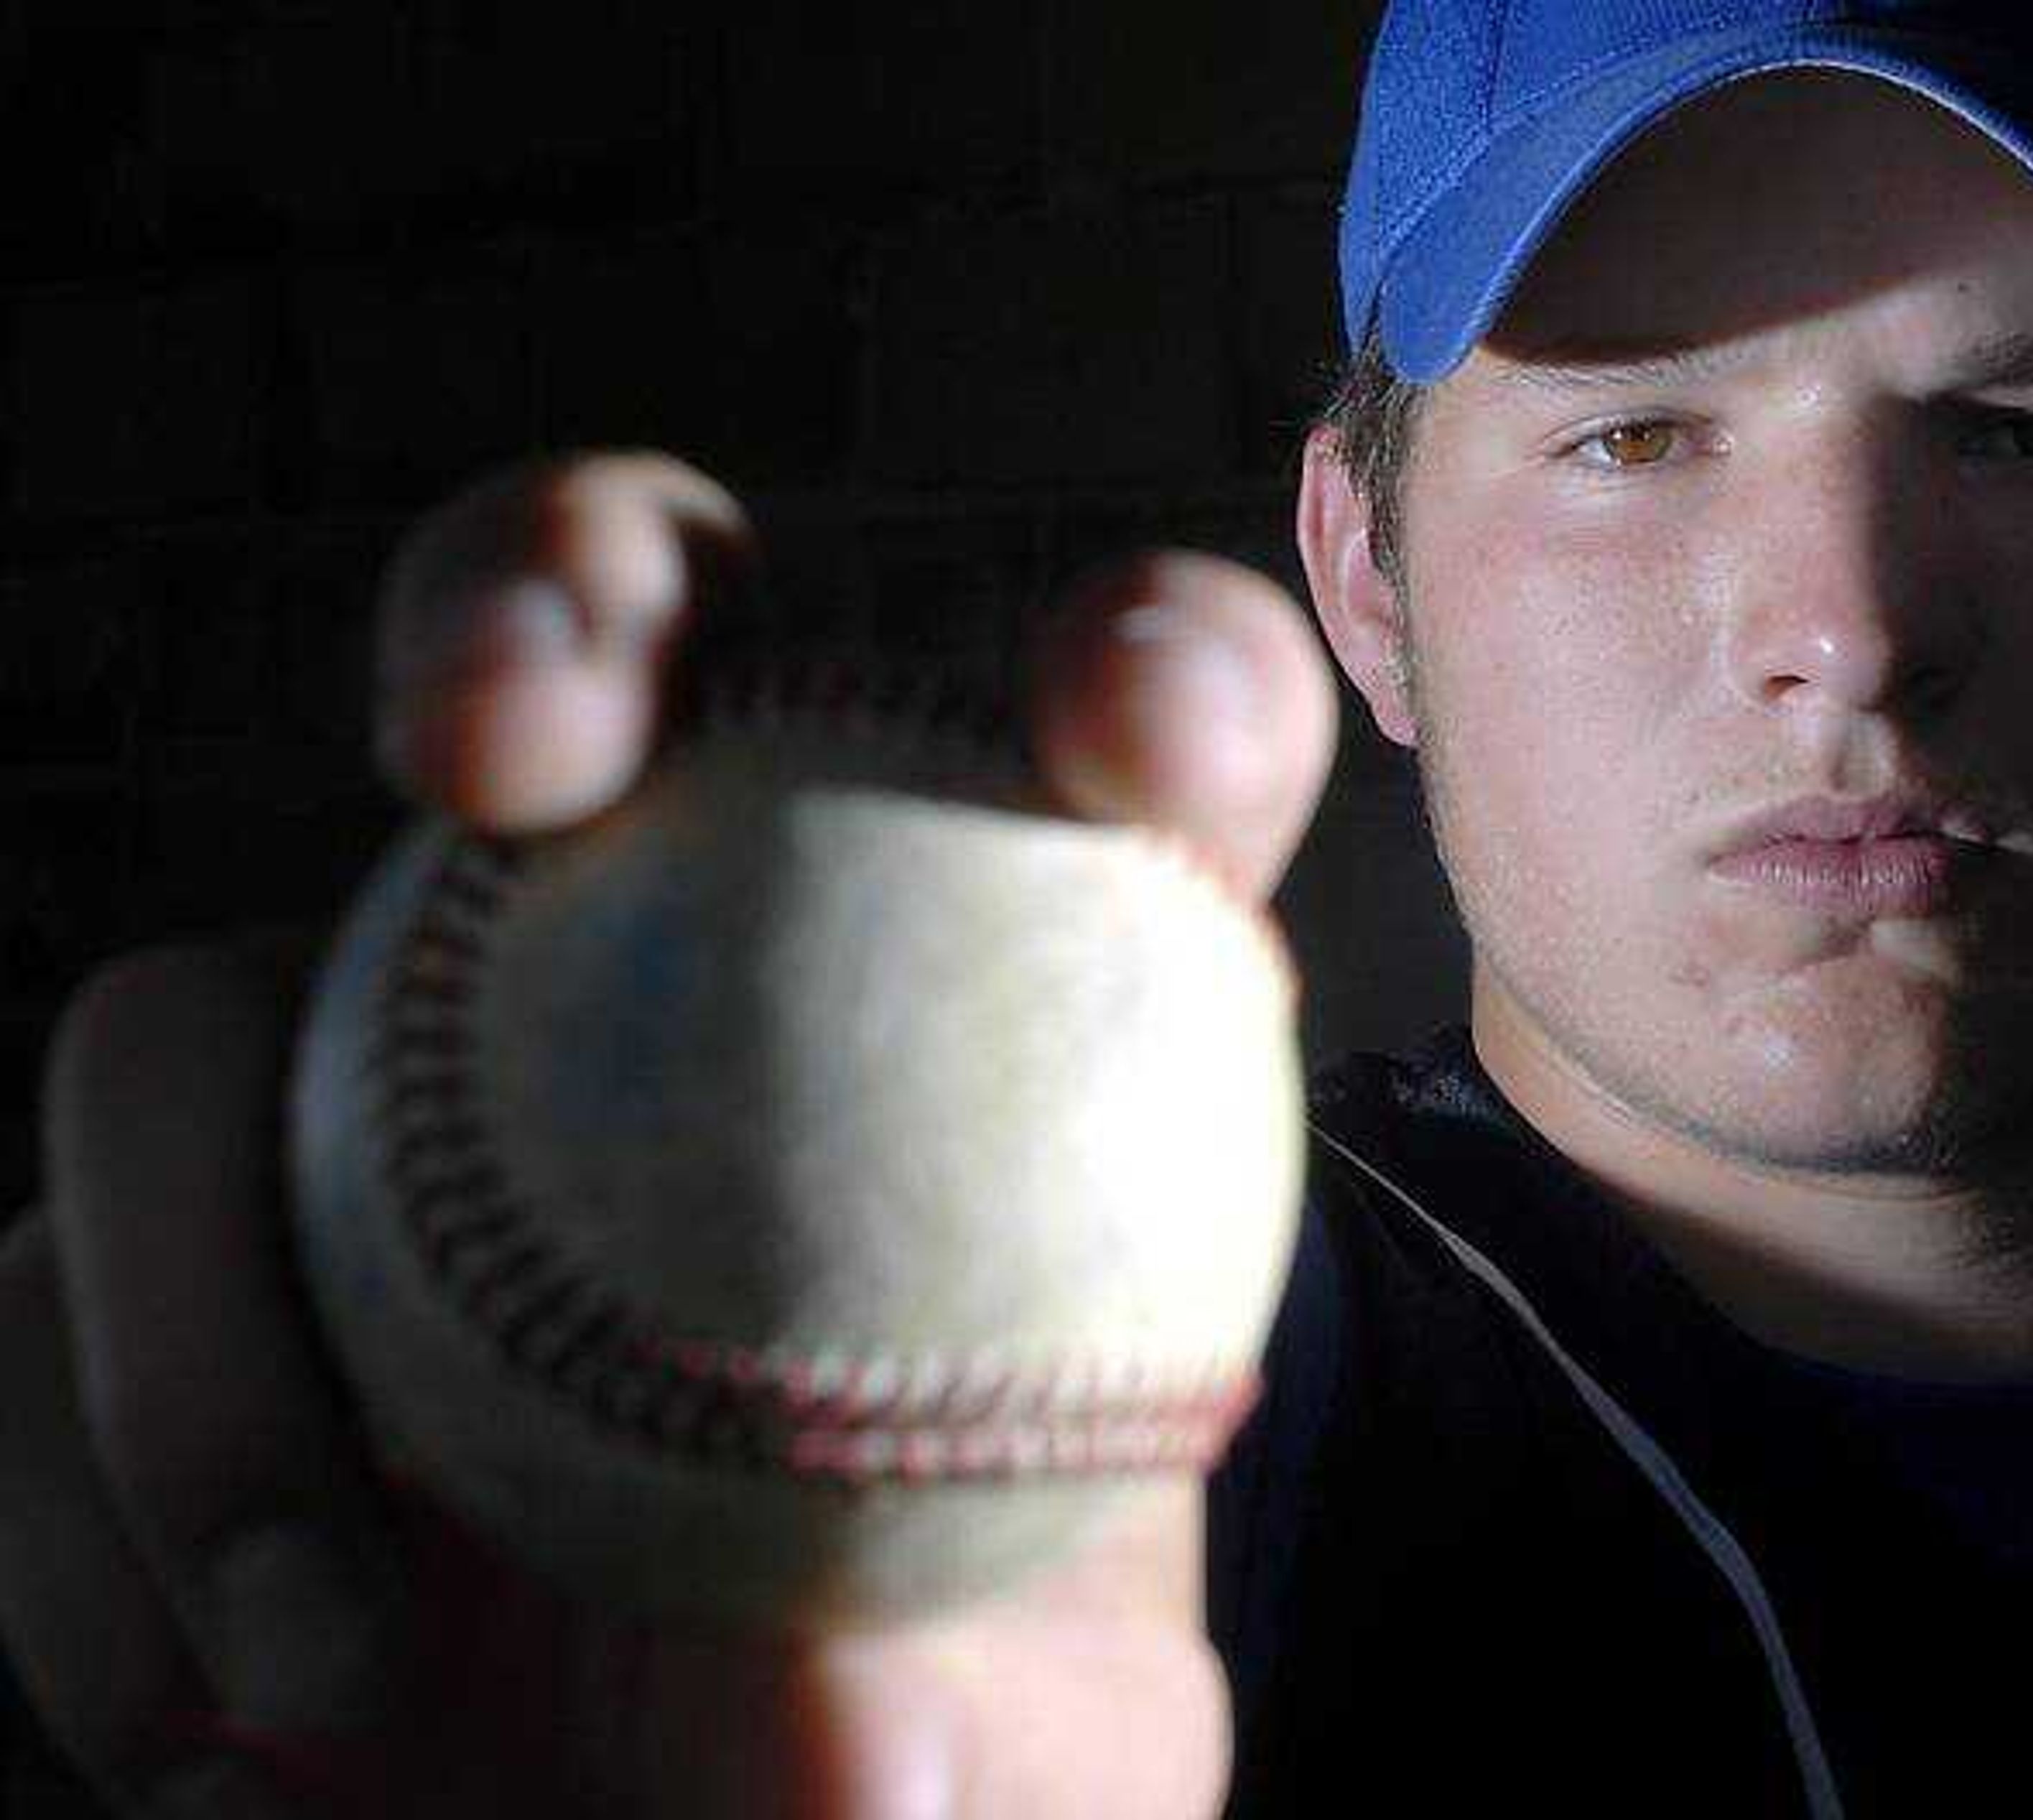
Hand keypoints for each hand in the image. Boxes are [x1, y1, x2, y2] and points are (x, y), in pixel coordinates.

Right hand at [0, 452, 1338, 1817]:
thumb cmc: (945, 1731)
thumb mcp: (1059, 1742)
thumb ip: (1011, 1725)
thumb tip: (859, 1741)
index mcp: (980, 1011)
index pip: (1127, 736)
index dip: (1153, 665)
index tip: (1131, 729)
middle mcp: (653, 966)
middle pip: (583, 635)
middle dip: (534, 598)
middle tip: (504, 745)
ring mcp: (361, 1099)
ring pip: (178, 1027)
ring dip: (214, 1304)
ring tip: (336, 1651)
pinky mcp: (145, 1270)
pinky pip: (37, 1322)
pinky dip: (95, 1533)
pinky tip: (226, 1735)